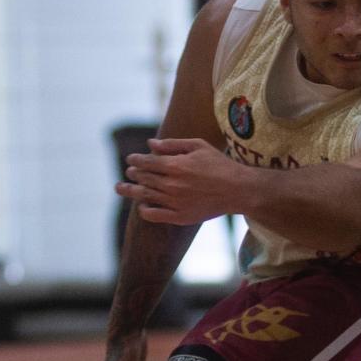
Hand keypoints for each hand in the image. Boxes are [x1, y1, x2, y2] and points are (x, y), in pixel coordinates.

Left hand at [115, 137, 242, 225]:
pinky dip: (144, 210)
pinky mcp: (181, 216)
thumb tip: (150, 144)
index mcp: (174, 165)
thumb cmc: (220, 165)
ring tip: (121, 188)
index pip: (144, 162)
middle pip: (142, 178)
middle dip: (133, 173)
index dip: (134, 160)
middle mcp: (171, 184)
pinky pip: (154, 215)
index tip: (131, 159)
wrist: (240, 190)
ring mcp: (175, 202)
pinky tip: (142, 206)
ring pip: (143, 196)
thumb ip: (172, 144)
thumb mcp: (199, 146)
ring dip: (130, 190)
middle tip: (131, 172)